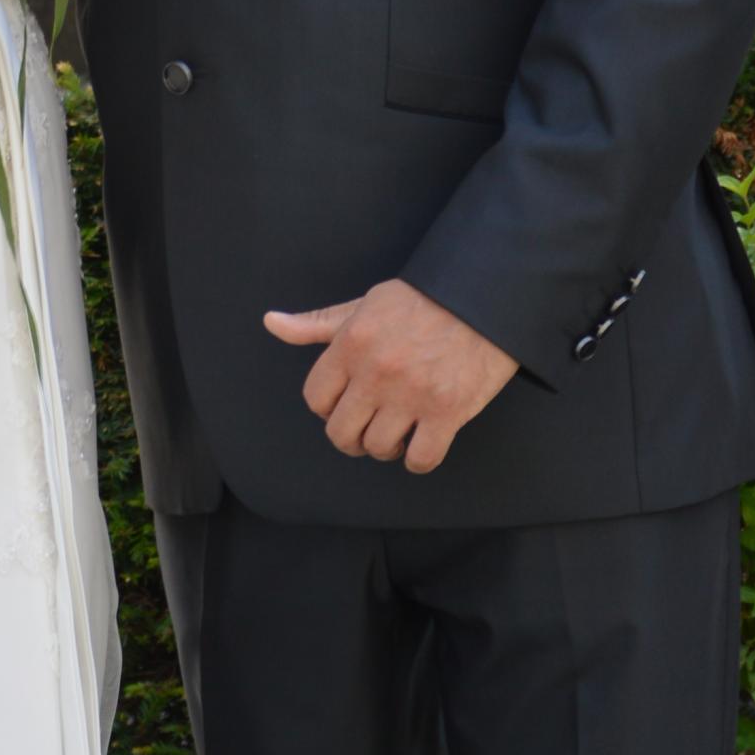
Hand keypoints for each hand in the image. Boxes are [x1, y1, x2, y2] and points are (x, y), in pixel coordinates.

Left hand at [263, 279, 516, 471]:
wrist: (483, 295)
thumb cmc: (422, 300)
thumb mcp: (364, 305)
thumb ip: (317, 324)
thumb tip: (271, 322)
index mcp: (351, 345)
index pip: (316, 399)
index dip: (328, 408)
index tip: (346, 404)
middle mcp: (376, 373)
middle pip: (342, 433)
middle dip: (351, 436)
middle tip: (368, 428)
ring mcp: (412, 395)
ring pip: (378, 447)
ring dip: (386, 447)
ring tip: (399, 432)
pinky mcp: (447, 411)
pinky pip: (420, 459)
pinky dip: (418, 459)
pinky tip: (423, 443)